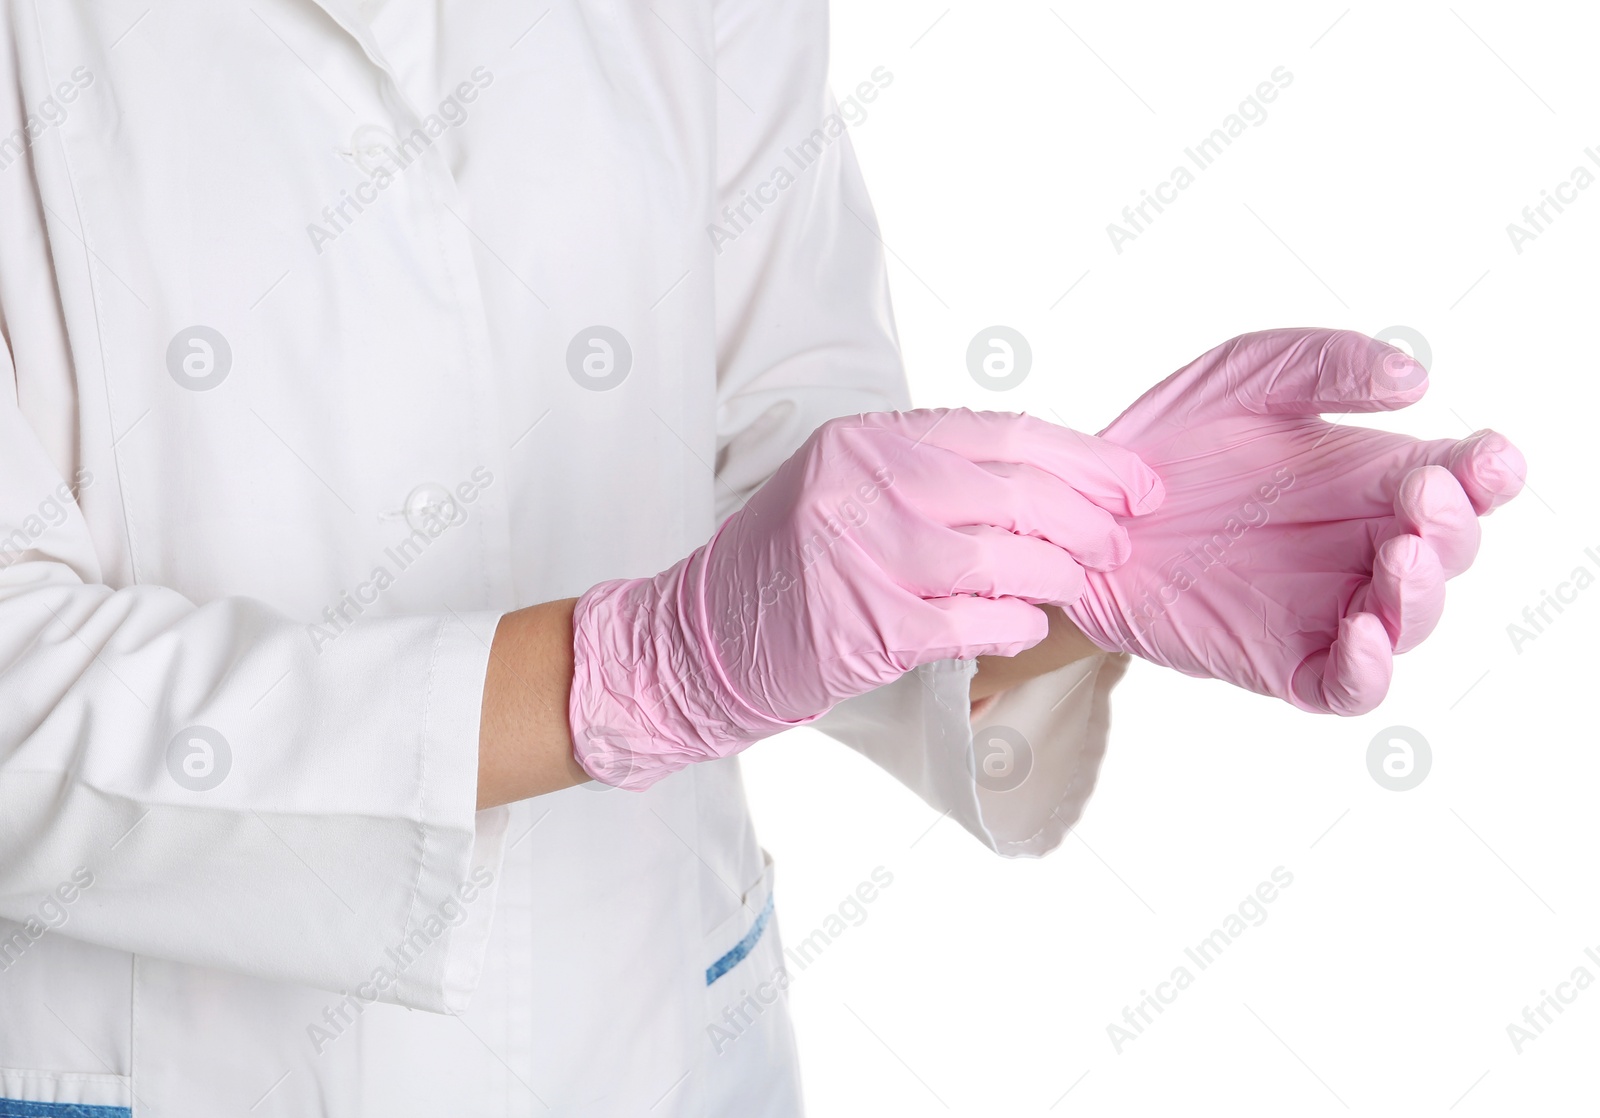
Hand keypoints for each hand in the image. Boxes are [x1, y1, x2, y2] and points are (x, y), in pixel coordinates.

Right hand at [570, 409, 1162, 787]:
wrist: (703, 635)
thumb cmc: (793, 563)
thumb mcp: (854, 487)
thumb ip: (935, 475)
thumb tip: (1056, 485)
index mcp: (868, 438)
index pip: (1002, 432)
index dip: (1084, 459)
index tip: (1134, 482)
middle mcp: (864, 484)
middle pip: (1014, 489)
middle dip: (1088, 518)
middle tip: (1120, 541)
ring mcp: (861, 554)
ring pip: (999, 556)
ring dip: (1058, 573)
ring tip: (1080, 585)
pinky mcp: (864, 624)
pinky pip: (970, 622)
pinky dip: (1013, 623)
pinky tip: (1028, 626)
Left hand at [1066, 328, 1524, 713]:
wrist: (1085, 504)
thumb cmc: (1171, 440)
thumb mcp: (1246, 376)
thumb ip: (1328, 366)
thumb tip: (1414, 378)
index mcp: (1374, 477)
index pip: (1462, 480)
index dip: (1489, 472)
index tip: (1488, 457)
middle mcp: (1363, 544)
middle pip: (1448, 552)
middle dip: (1453, 527)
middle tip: (1424, 495)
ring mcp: (1327, 606)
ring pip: (1409, 621)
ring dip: (1421, 594)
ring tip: (1402, 555)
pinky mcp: (1281, 658)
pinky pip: (1346, 686)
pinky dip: (1369, 671)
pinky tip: (1365, 634)